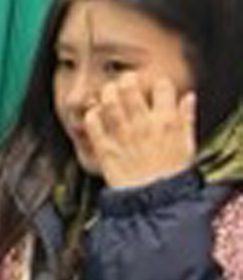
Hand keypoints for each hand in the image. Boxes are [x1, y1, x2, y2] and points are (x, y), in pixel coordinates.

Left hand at [86, 74, 196, 189]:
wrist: (152, 199)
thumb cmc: (171, 175)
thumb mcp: (187, 145)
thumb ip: (187, 119)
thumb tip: (188, 98)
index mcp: (166, 121)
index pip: (162, 87)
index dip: (159, 83)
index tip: (155, 87)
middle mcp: (143, 124)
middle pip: (130, 88)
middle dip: (127, 79)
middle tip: (126, 81)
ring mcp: (122, 135)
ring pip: (109, 102)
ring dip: (107, 93)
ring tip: (108, 93)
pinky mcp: (105, 148)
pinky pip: (93, 125)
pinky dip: (91, 115)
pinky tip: (95, 114)